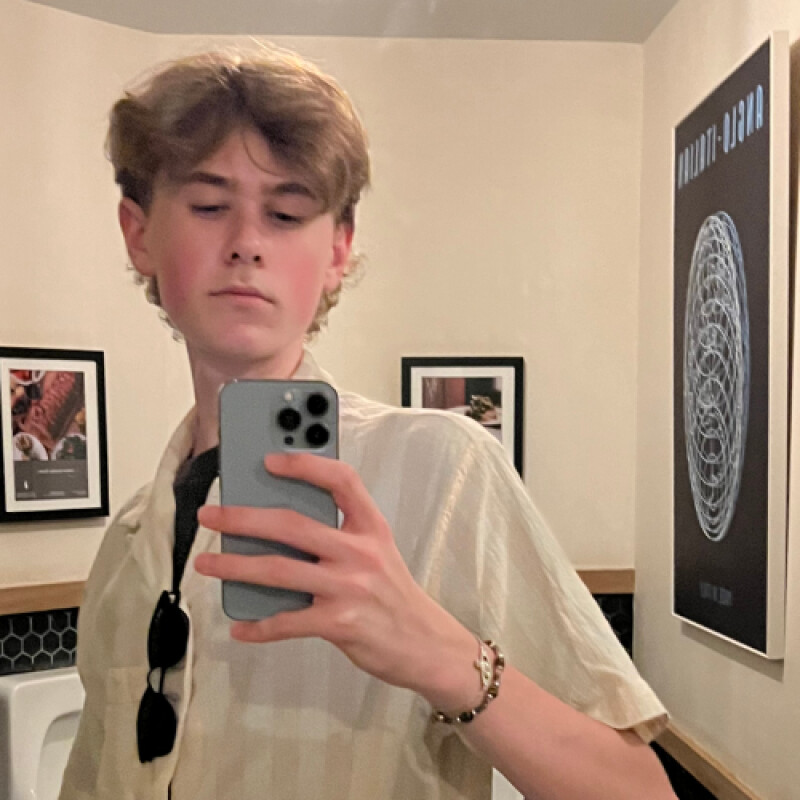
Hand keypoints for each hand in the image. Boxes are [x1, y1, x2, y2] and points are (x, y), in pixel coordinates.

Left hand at [195, 453, 478, 708]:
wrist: (426, 643)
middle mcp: (361, 551)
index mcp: (371, 527)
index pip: (341, 480)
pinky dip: (259, 625)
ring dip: (235, 565)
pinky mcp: (340, 623)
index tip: (269, 460)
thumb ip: (340, 534)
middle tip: (210, 515)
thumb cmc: (393, 593)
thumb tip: (279, 525)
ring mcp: (349, 587)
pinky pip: (287, 621)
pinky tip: (240, 625)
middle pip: (292, 525)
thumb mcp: (378, 551)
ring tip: (206, 563)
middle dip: (243, 518)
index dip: (305, 465)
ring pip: (279, 570)